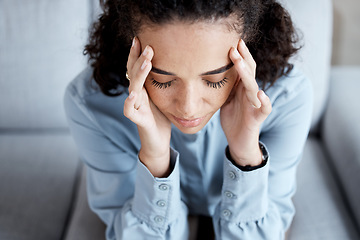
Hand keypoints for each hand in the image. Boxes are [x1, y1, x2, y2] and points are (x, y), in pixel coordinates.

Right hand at [123, 37, 171, 176]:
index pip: (138, 67)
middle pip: (133, 73)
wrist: (157, 141)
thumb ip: (165, 82)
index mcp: (144, 88)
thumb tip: (179, 64)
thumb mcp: (164, 96)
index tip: (141, 38)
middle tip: (144, 43)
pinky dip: (130, 102)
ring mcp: (136, 107)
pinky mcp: (138, 120)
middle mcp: (137, 95)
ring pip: (133, 88)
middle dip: (138, 57)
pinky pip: (130, 110)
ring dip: (138, 74)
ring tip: (146, 62)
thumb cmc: (160, 118)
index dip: (138, 53)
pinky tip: (134, 93)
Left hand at [220, 39, 271, 165]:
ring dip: (247, 74)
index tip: (230, 40)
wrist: (238, 140)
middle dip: (242, 58)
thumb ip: (223, 85)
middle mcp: (250, 92)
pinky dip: (264, 101)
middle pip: (249, 72)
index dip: (238, 55)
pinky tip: (260, 93)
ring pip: (253, 86)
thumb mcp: (225, 98)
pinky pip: (265, 108)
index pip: (242, 67)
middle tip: (235, 44)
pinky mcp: (258, 117)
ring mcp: (256, 104)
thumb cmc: (232, 118)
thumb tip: (209, 70)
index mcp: (242, 87)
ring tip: (240, 62)